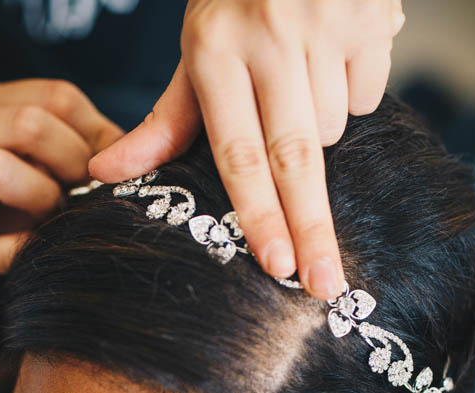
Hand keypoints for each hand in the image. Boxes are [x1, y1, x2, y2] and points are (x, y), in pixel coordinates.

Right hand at [0, 79, 123, 304]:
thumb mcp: (34, 163)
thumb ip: (77, 148)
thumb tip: (142, 152)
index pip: (56, 96)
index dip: (96, 134)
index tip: (108, 168)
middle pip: (27, 123)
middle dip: (71, 162)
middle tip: (81, 194)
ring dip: (40, 199)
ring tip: (51, 220)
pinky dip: (17, 254)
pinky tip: (32, 255)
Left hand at [88, 0, 404, 300]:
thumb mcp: (195, 49)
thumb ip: (164, 120)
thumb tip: (104, 174)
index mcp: (215, 49)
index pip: (237, 153)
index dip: (259, 215)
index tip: (276, 265)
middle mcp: (269, 37)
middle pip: (295, 158)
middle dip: (311, 228)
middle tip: (325, 284)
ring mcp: (324, 25)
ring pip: (332, 127)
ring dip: (320, 128)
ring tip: (298, 83)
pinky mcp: (370, 19)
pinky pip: (367, 93)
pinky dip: (353, 92)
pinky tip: (333, 58)